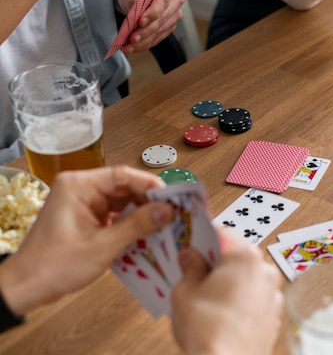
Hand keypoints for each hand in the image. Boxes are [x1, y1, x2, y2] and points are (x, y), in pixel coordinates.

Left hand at [0, 166, 174, 315]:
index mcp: (78, 185)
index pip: (123, 175)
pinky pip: (115, 214)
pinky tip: (148, 233)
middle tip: (174, 213)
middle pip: (125, 187)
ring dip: (142, 214)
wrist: (26, 288)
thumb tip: (167, 210)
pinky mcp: (86, 218)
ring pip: (123, 202)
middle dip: (149, 201)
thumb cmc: (54, 266)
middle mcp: (81, 189)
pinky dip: (131, 224)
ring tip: (165, 224)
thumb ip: (137, 225)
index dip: (150, 185)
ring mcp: (83, 203)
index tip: (173, 198)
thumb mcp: (102, 246)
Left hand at [118, 0, 185, 54]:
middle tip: (132, 39)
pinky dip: (146, 43)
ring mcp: (175, 14)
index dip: (152, 12)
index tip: (140, 22)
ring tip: (129, 47)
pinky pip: (159, 37)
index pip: (163, 0)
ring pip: (161, 30)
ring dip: (145, 41)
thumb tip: (134, 11)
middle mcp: (176, 0)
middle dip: (146, 31)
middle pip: (162, 18)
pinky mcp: (171, 26)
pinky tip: (134, 47)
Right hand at [172, 229, 283, 354]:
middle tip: (195, 271)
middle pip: (238, 255)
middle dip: (217, 261)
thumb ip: (189, 268)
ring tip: (207, 297)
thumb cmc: (207, 330)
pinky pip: (256, 298)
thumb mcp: (185, 292)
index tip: (191, 244)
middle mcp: (265, 271)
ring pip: (249, 277)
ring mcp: (273, 294)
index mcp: (244, 257)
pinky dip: (242, 300)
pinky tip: (223, 313)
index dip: (202, 238)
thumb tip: (190, 257)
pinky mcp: (274, 315)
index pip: (222, 234)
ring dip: (231, 281)